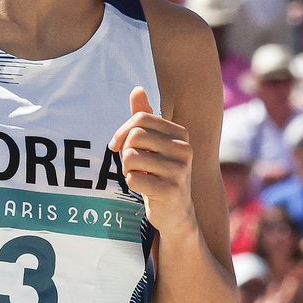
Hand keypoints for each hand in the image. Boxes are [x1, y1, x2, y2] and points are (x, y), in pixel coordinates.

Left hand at [108, 87, 195, 233]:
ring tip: (139, 175)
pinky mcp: (170, 190)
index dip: (122, 130)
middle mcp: (185, 149)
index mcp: (181, 134)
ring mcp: (180, 170)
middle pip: (135, 136)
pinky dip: (132, 183)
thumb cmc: (160, 173)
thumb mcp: (153, 144)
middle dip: (125, 151)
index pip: (142, 118)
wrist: (176, 213)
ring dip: (127, 168)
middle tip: (131, 164)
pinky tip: (145, 189)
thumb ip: (144, 117)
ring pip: (131, 157)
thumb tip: (136, 89)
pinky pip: (132, 178)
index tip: (117, 145)